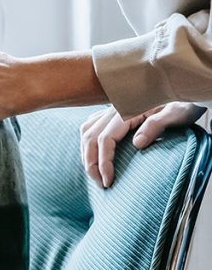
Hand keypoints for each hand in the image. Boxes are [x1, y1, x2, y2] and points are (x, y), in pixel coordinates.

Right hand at [80, 102, 204, 188]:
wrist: (181, 85)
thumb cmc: (181, 103)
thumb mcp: (175, 115)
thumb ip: (155, 127)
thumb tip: (137, 144)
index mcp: (126, 110)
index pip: (104, 138)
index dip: (103, 161)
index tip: (108, 181)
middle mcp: (114, 109)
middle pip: (90, 136)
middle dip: (90, 162)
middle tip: (100, 184)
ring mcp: (112, 109)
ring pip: (86, 131)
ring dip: (86, 153)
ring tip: (94, 173)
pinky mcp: (114, 112)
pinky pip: (91, 125)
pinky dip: (88, 142)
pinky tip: (93, 152)